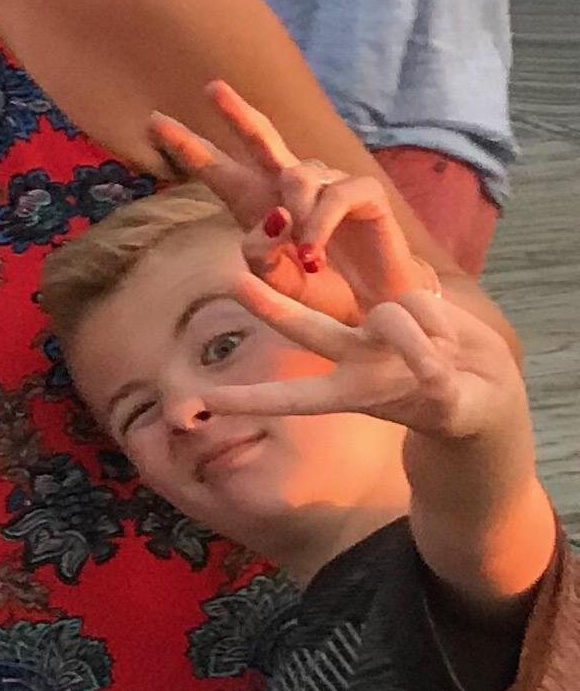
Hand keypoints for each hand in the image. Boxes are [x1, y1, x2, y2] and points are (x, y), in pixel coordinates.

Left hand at [146, 80, 432, 313]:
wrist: (369, 305)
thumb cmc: (318, 287)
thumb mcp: (276, 280)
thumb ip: (261, 255)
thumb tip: (274, 218)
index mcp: (256, 202)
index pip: (217, 168)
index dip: (188, 146)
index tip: (153, 122)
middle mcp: (288, 184)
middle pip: (260, 137)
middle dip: (235, 112)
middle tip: (210, 89)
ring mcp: (327, 183)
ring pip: (297, 177)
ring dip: (296, 218)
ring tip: (305, 259)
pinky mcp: (363, 191)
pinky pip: (335, 196)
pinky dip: (320, 226)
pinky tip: (315, 254)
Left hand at [210, 259, 528, 449]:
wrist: (485, 386)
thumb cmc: (460, 408)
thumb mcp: (450, 408)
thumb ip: (438, 388)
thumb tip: (430, 370)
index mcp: (351, 393)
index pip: (292, 398)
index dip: (252, 400)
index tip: (205, 403)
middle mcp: (354, 356)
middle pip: (304, 327)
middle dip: (270, 306)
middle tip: (235, 282)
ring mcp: (378, 328)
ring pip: (391, 316)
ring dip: (423, 340)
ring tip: (446, 363)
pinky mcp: (407, 303)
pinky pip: (420, 304)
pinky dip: (440, 326)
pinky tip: (450, 342)